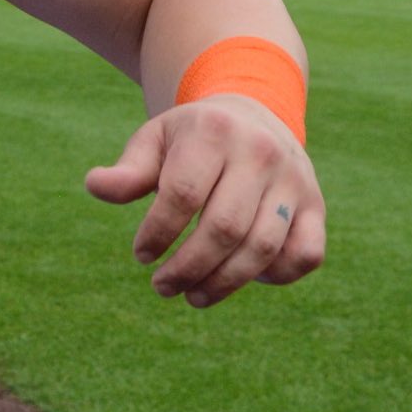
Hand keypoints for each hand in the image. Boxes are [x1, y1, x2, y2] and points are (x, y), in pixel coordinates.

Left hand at [85, 94, 324, 306]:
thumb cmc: (191, 138)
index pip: (183, 194)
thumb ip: (128, 170)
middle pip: (224, 227)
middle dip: (188, 267)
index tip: (141, 255)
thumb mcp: (154, 140)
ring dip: (225, 282)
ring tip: (193, 296)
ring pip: (263, 247)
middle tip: (162, 286)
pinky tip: (242, 278)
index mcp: (214, 133)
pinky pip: (306, 254)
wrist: (252, 115)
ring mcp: (295, 181)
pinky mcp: (317, 206)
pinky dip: (276, 276)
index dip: (158, 232)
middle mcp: (261, 153)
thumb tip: (95, 186)